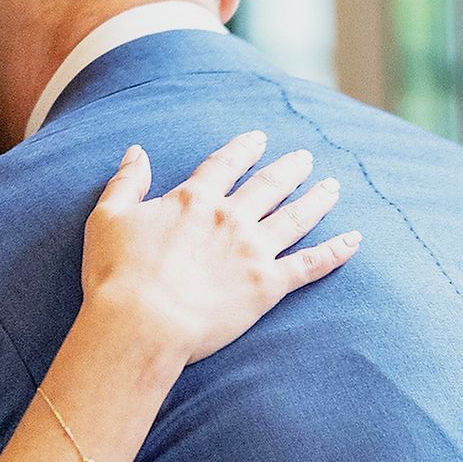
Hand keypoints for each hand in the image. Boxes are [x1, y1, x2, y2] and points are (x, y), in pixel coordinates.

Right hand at [81, 131, 360, 364]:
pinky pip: (310, 264)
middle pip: (268, 185)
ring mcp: (253, 250)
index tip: (258, 139)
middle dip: (289, 169)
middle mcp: (230, 218)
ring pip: (296, 217)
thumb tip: (137, 152)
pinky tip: (354, 240)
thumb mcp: (108, 218)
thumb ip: (126, 182)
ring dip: (317, 200)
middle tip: (305, 158)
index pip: (225, 164)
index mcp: (194, 200)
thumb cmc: (116, 275)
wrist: (141, 322)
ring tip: (332, 187)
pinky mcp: (267, 286)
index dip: (244, 149)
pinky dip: (335, 251)